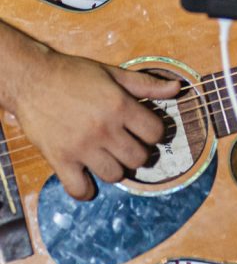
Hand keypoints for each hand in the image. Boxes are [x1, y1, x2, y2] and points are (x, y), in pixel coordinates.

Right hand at [13, 49, 179, 199]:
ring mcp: (82, 147)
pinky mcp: (61, 159)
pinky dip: (86, 189)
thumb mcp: (114, 73)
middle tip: (128, 144)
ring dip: (116, 168)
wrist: (34, 79)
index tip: (145, 131)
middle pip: (138, 158)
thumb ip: (147, 85)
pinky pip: (80, 189)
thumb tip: (177, 89)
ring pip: (115, 175)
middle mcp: (105, 128)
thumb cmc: (75, 74)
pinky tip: (87, 177)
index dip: (154, 132)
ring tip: (109, 156)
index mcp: (120, 105)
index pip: (155, 132)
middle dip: (139, 153)